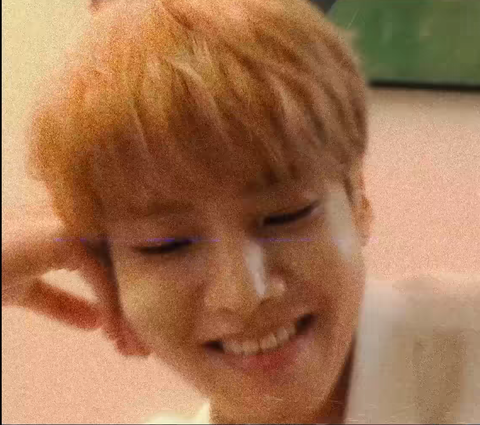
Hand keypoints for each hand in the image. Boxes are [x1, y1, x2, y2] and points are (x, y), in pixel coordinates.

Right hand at [2, 207, 150, 356]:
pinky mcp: (64, 234)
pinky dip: (108, 305)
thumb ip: (63, 302)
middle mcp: (78, 221)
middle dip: (135, 306)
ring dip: (127, 311)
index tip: (130, 334)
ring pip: (116, 270)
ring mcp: (73, 222)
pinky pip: (99, 273)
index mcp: (73, 230)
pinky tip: (109, 334)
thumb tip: (97, 322)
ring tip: (131, 347)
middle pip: (121, 266)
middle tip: (142, 344)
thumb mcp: (26, 290)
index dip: (122, 299)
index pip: (111, 265)